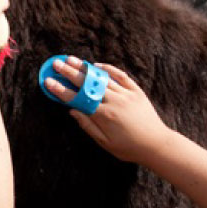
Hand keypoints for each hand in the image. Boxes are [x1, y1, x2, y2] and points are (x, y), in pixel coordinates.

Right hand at [43, 56, 171, 164]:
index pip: (77, 98)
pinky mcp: (136, 91)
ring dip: (85, 68)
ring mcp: (126, 94)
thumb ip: (87, 125)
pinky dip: (108, 69)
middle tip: (56, 63)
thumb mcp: (104, 142)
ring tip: (71, 59)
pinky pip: (120, 76)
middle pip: (87, 83)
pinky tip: (96, 65)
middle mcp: (114, 101)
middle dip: (70, 72)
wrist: (157, 145)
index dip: (61, 89)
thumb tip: (72, 110)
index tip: (48, 81)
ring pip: (101, 77)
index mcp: (104, 115)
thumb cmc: (129, 148)